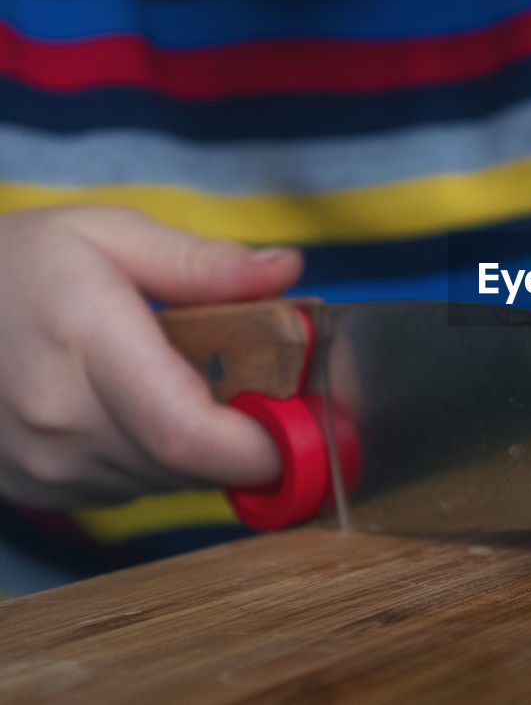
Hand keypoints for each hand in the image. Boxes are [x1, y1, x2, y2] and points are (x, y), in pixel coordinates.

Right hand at [0, 207, 301, 508]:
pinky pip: (134, 489)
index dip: (265, 447)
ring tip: (194, 384)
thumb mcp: (110, 232)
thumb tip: (286, 270)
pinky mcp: (39, 488)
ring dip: (205, 448)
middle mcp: (62, 420)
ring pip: (170, 482)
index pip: (190, 434)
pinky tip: (146, 409)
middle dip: (251, 437)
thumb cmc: (19, 263)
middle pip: (194, 465)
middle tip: (268, 387)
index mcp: (86, 344)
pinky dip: (163, 458)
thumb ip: (203, 263)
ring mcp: (44, 464)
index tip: (310, 425)